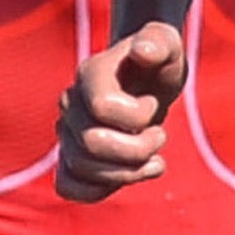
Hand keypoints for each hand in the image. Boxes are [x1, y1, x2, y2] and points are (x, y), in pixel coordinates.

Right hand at [55, 22, 187, 202]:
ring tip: (155, 159)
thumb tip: (143, 51)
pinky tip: (128, 178)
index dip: (137, 116)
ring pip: (82, 169)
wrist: (146, 79)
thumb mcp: (167, 44)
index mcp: (91, 73)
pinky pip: (67, 185)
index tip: (153, 103)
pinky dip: (97, 191)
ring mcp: (68, 131)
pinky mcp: (72, 156)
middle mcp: (71, 102)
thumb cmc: (159, 60)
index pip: (103, 107)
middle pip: (91, 144)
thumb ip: (158, 42)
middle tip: (159, 135)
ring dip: (128, 172)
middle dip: (136, 150)